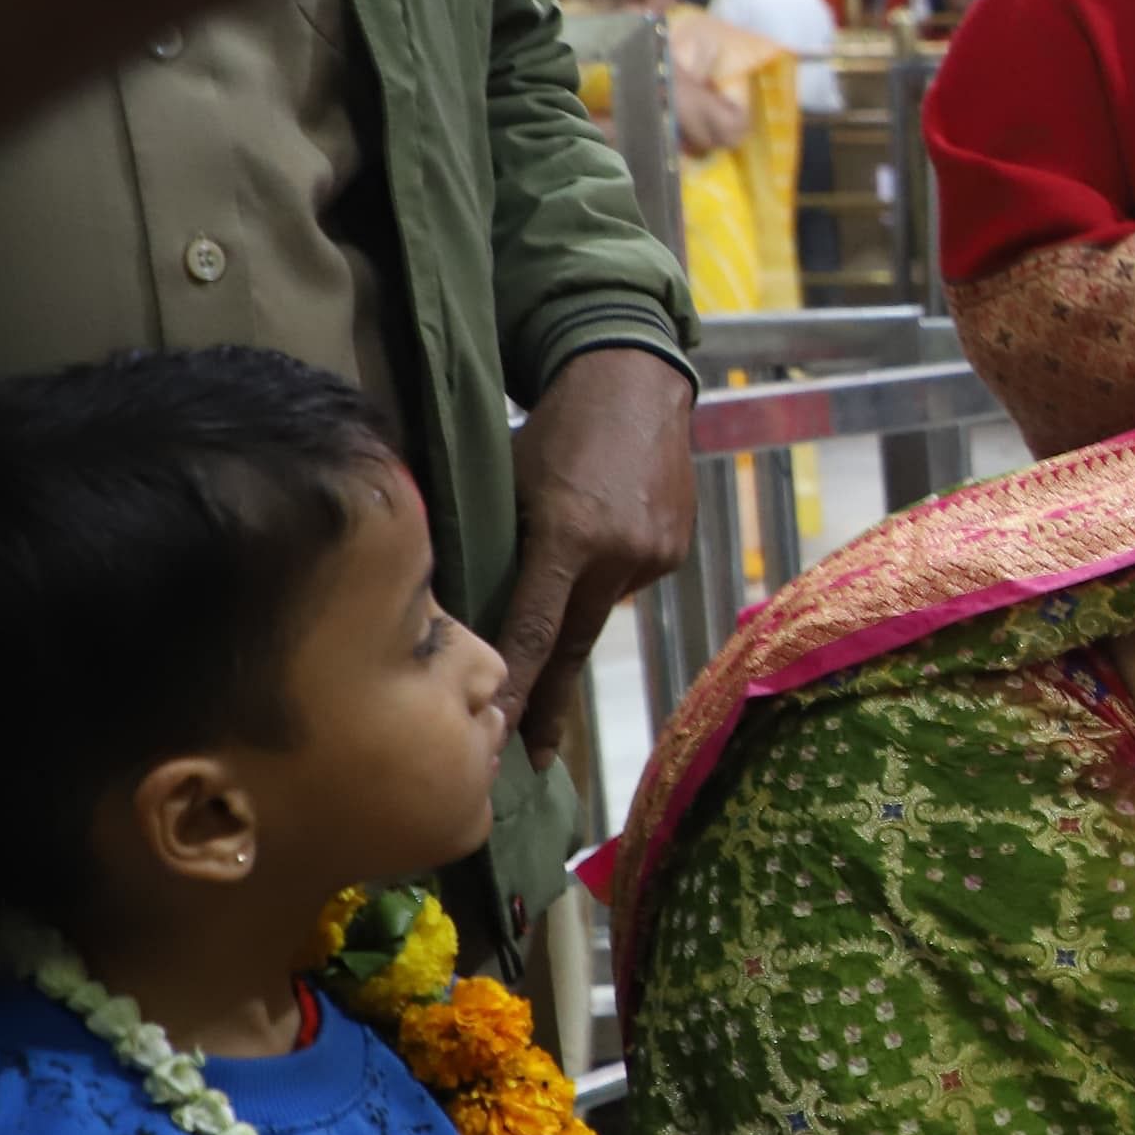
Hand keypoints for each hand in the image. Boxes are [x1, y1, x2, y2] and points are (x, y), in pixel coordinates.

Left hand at [497, 347, 695, 760]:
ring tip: (565, 572)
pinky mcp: (674, 551)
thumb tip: (460, 603)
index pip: (534, 631)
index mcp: (570, 535)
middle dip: (550, 700)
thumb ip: (491, 541)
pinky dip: (603, 577)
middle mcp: (619, 555)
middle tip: (532, 755)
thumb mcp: (507, 478)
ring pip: (599, 610)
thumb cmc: (552, 422)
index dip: (516, 688)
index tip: (500, 738)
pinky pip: (625, 584)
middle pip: (575, 646)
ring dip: (574, 609)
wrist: (634, 379)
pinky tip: (599, 538)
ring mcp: (653, 556)